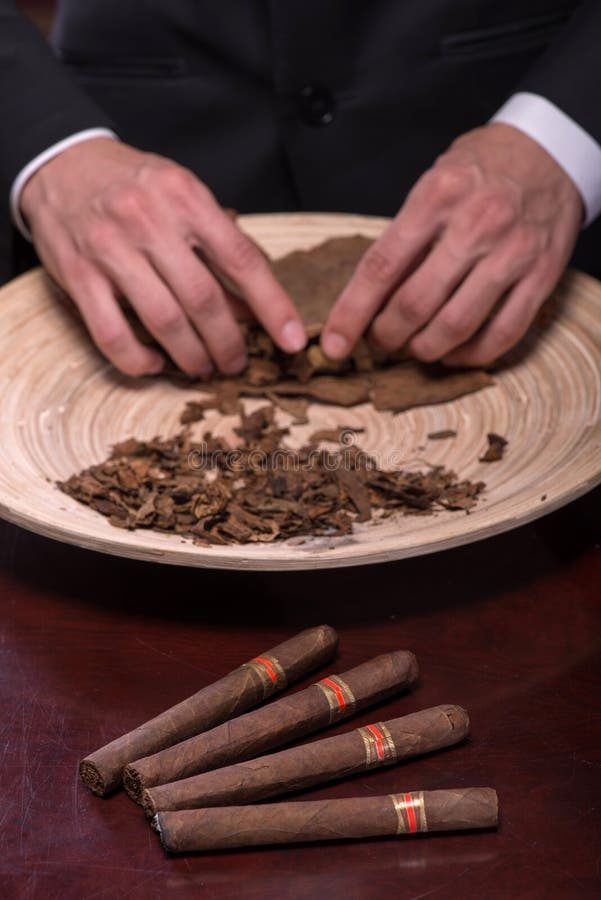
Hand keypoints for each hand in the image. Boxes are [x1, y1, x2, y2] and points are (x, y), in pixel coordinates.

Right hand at [21, 138, 305, 376]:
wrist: (62, 164)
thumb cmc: (135, 186)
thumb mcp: (185, 197)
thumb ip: (220, 246)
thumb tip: (253, 305)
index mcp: (186, 198)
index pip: (241, 261)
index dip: (272, 306)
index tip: (291, 339)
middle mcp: (148, 220)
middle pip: (203, 299)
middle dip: (228, 342)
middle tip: (236, 363)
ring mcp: (110, 249)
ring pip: (163, 321)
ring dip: (190, 356)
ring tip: (203, 368)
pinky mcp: (78, 275)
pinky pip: (111, 334)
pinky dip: (137, 360)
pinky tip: (154, 365)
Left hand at [321, 123, 582, 366]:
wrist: (550, 152)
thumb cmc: (481, 170)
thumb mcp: (433, 183)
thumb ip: (405, 237)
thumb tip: (368, 298)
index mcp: (437, 197)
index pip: (381, 267)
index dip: (352, 313)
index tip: (334, 344)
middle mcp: (476, 225)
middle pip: (415, 304)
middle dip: (388, 336)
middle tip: (381, 341)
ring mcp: (513, 252)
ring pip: (456, 326)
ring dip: (426, 349)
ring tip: (415, 347)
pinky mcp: (543, 275)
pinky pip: (503, 333)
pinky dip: (472, 355)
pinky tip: (455, 354)